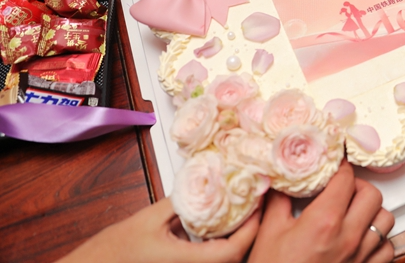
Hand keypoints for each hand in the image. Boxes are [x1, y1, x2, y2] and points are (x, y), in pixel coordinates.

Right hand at [58, 198, 259, 262]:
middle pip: (231, 257)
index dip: (251, 228)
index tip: (256, 206)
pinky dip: (213, 246)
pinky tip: (211, 228)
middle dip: (246, 232)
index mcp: (185, 262)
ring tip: (237, 212)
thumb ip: (179, 202)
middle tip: (251, 206)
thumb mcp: (148, 218)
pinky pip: (204, 260)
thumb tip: (202, 184)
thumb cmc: (111, 252)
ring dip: (231, 239)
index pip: (233, 250)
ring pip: (219, 260)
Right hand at [248, 162, 393, 262]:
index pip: (345, 179)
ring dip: (372, 212)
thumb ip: (278, 202)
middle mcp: (349, 237)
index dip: (340, 166)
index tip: (335, 164)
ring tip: (355, 211)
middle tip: (343, 188)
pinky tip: (364, 238)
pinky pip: (387, 248)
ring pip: (385, 219)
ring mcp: (360, 256)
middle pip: (372, 195)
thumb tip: (281, 181)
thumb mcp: (269, 234)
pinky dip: (379, 240)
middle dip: (358, 186)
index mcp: (325, 222)